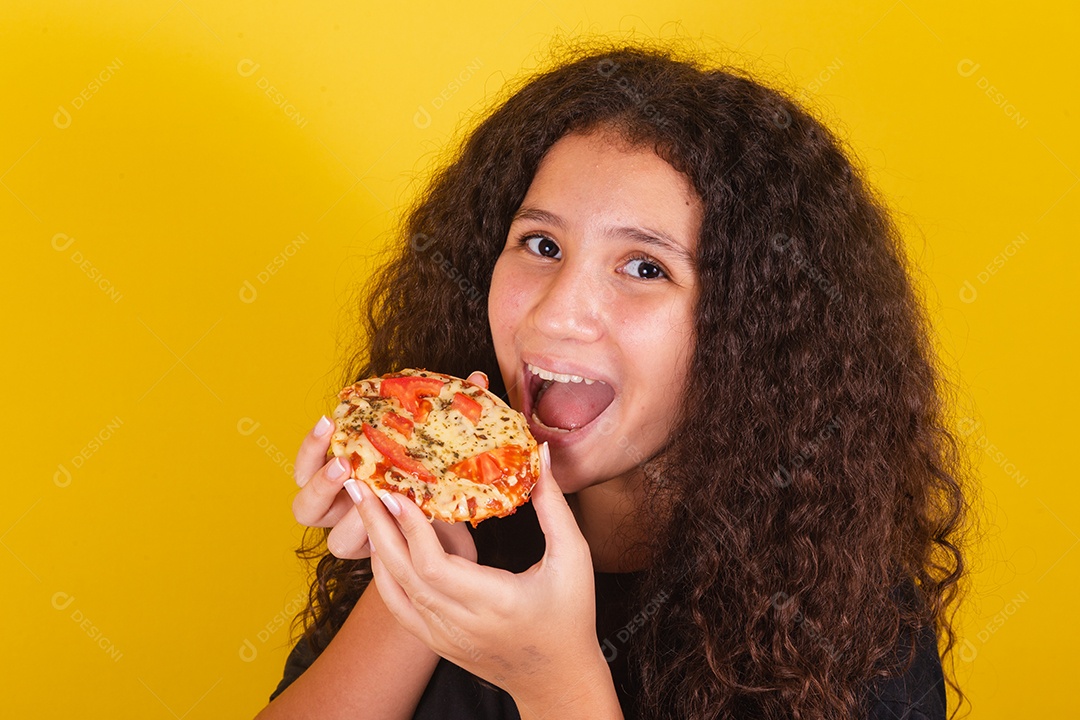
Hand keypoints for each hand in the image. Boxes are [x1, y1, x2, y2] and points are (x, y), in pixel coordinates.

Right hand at [290, 371, 488, 561]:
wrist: (460, 538)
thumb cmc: (437, 484)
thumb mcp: (435, 450)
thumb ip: (447, 416)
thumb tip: (477, 376)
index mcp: (341, 480)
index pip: (306, 464)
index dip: (312, 446)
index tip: (330, 421)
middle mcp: (341, 514)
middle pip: (306, 508)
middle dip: (322, 484)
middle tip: (346, 465)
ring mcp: (360, 542)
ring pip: (336, 542)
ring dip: (356, 521)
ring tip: (378, 497)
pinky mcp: (384, 563)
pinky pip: (374, 558)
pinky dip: (388, 541)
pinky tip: (407, 523)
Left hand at [355, 442, 619, 716]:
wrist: (557, 681)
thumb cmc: (571, 617)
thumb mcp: (573, 558)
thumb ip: (554, 506)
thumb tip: (542, 455)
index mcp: (494, 601)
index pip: (434, 566)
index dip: (411, 528)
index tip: (397, 493)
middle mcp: (461, 623)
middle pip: (403, 572)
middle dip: (377, 526)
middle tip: (360, 488)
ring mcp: (444, 636)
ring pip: (394, 589)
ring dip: (375, 546)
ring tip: (363, 507)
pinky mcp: (436, 642)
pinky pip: (397, 607)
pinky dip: (382, 575)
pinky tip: (379, 546)